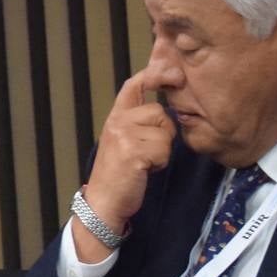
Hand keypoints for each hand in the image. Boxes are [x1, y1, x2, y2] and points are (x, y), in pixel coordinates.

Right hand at [79, 69, 176, 257]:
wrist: (103, 202)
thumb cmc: (118, 174)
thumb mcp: (123, 140)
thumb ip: (138, 121)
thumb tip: (166, 109)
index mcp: (115, 116)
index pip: (134, 84)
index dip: (156, 74)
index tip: (174, 74)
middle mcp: (117, 121)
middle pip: (158, 112)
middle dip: (163, 133)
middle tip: (147, 151)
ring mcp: (123, 136)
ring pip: (164, 132)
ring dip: (162, 150)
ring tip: (145, 162)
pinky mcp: (133, 152)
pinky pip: (163, 149)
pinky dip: (160, 163)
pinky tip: (144, 170)